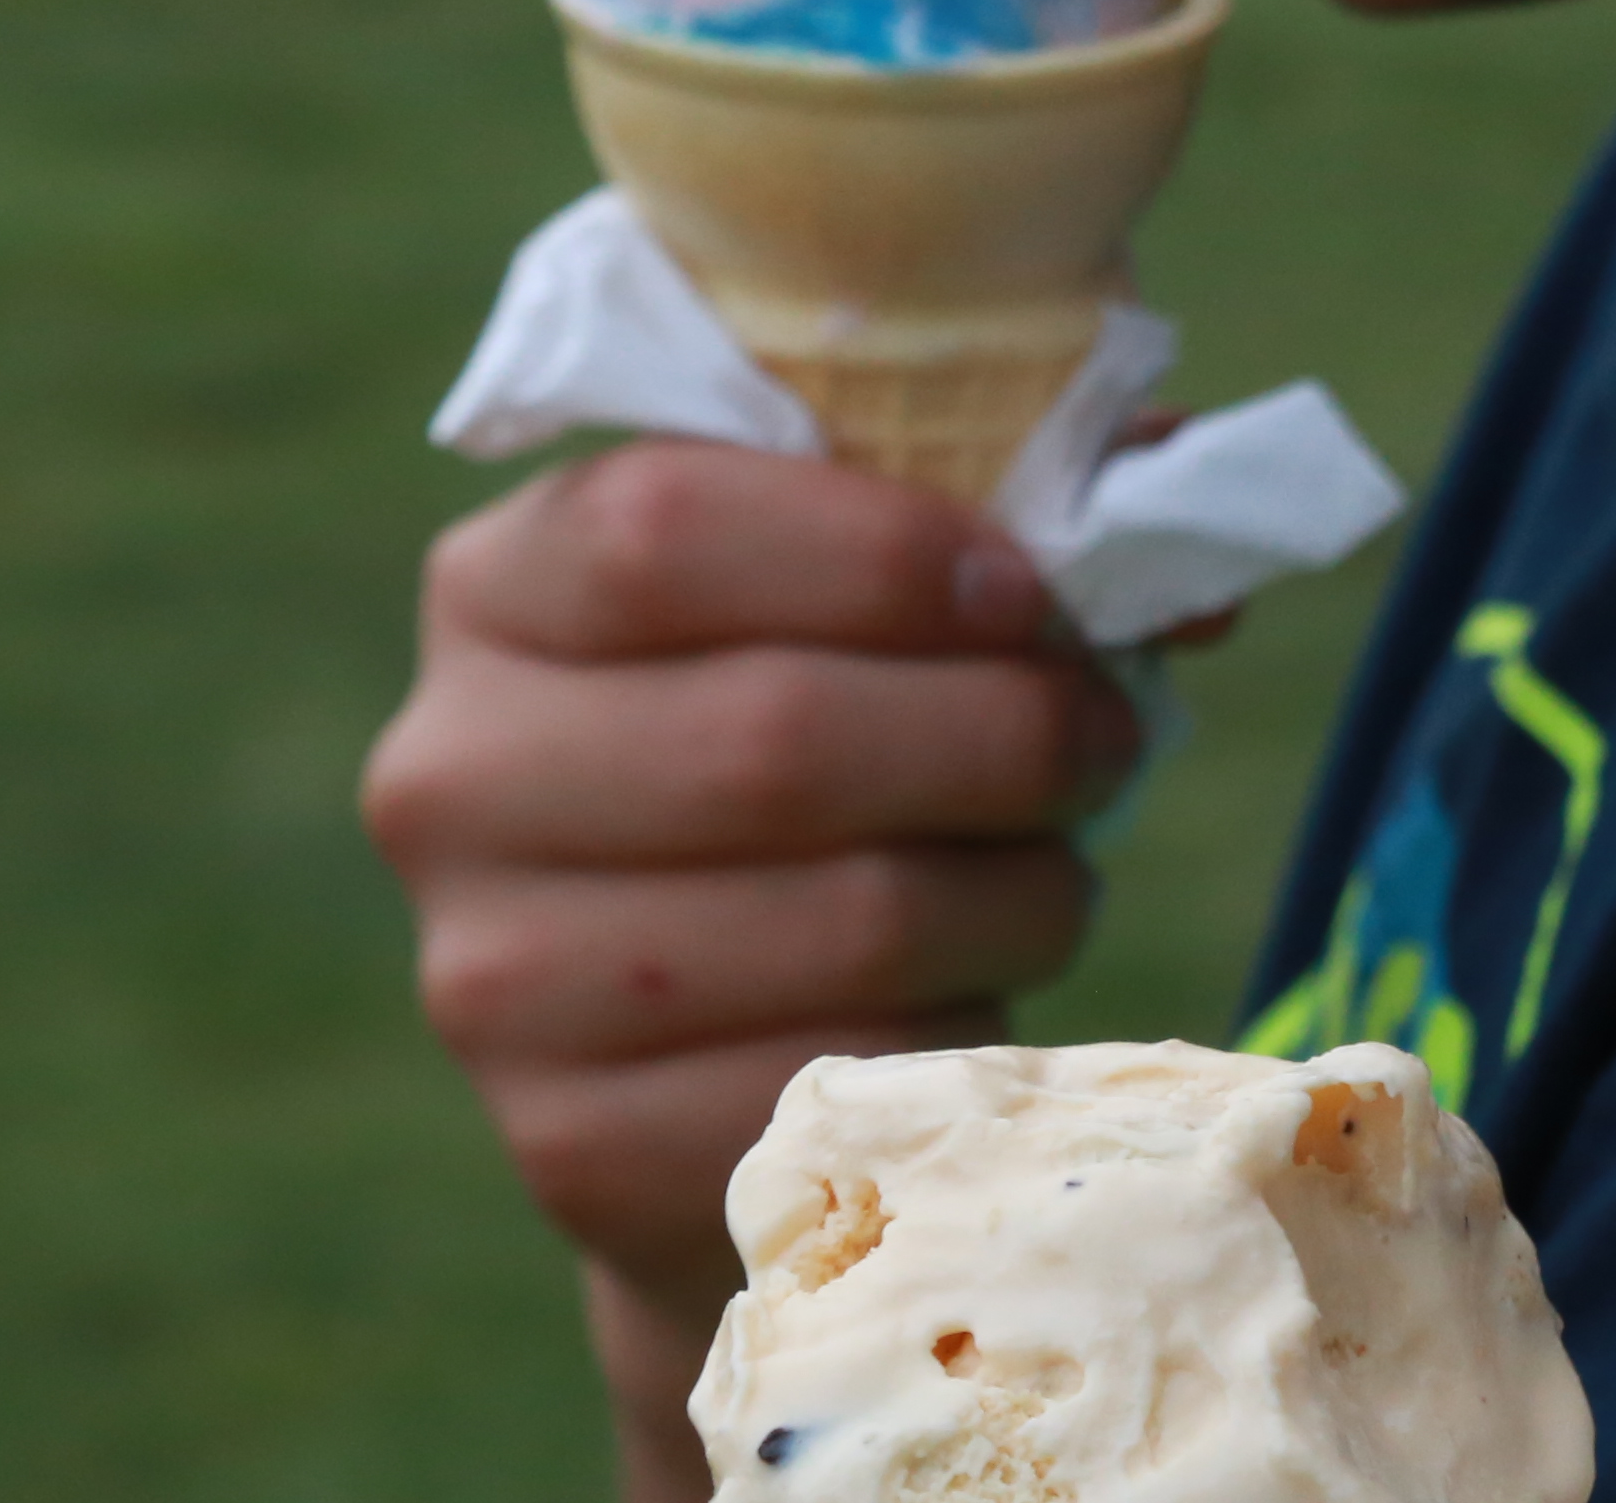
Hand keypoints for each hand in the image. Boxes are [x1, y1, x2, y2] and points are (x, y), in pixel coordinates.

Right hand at [359, 440, 1149, 1487]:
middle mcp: (449, 778)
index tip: (1025, 591)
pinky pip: (849, 1075)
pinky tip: (973, 997)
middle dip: (1004, 730)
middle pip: (775, 732)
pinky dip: (964, 1032)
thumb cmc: (819, 754)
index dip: (882, 548)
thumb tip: (1165, 469)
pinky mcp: (575, 1146)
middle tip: (1103, 735)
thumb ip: (984, 511)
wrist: (706, 1045)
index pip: (659, 524)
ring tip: (1055, 867)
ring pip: (848, 917)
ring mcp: (491, 977)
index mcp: (495, 589)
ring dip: (1019, 886)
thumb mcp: (860, 597)